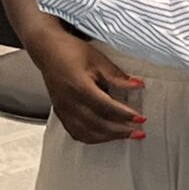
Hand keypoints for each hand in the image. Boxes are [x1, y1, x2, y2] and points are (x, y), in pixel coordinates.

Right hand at [29, 28, 145, 143]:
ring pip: (88, 133)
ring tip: (125, 135)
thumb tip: (137, 86)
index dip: (125, 115)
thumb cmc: (70, 51)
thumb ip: (117, 76)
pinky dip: (93, 138)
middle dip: (121, 131)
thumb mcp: (97, 59)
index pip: (107, 107)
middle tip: (138, 132)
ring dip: (109, 137)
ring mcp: (63, 110)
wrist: (47, 50)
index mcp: (79, 86)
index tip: (141, 117)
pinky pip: (77, 133)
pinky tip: (104, 136)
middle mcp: (70, 102)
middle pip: (99, 124)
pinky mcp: (60, 114)